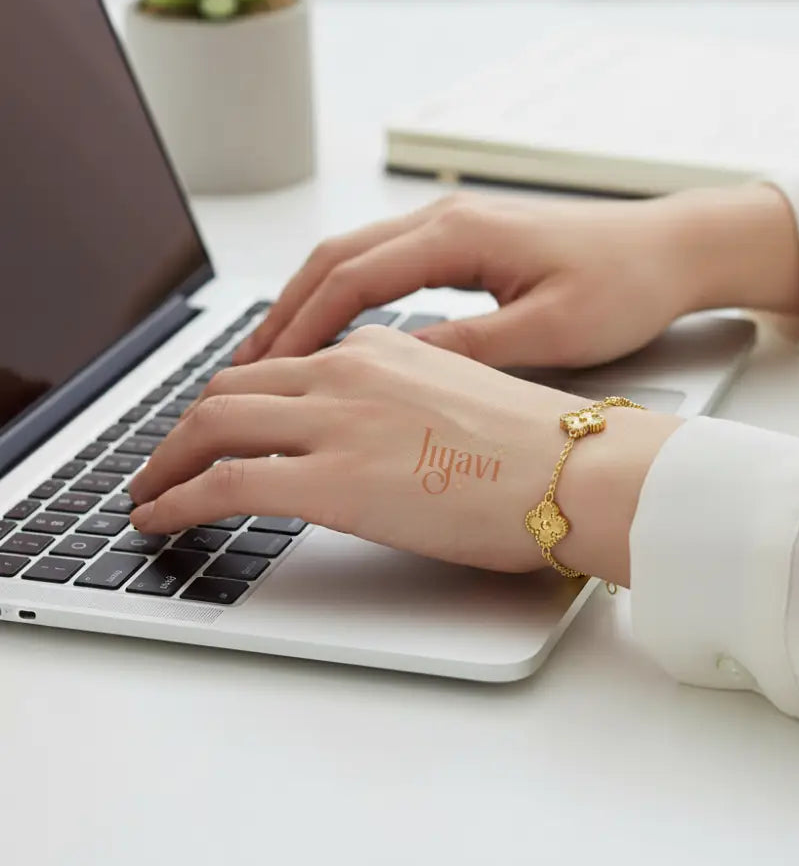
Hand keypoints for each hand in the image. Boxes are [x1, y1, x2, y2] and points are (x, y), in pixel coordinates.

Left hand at [129, 326, 680, 584]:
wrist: (578, 471)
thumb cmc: (542, 447)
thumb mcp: (462, 395)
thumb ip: (407, 400)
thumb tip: (379, 433)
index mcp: (383, 348)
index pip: (282, 364)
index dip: (235, 399)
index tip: (218, 425)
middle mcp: (348, 371)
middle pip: (231, 387)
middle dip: (183, 426)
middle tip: (164, 458)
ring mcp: (335, 421)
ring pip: (211, 425)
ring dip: (166, 461)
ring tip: (150, 492)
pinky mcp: (329, 480)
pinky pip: (222, 484)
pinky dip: (175, 500)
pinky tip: (160, 520)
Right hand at [234, 184, 798, 369]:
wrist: (673, 248)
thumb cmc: (624, 283)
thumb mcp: (548, 329)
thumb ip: (468, 347)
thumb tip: (392, 367)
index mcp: (459, 234)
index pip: (352, 279)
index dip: (300, 327)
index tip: (263, 372)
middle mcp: (446, 219)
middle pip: (336, 260)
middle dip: (285, 311)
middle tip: (245, 367)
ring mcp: (455, 225)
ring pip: (356, 258)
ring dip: (310, 302)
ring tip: (274, 355)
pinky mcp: (468, 241)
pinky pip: (386, 264)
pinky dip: (348, 296)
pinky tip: (340, 332)